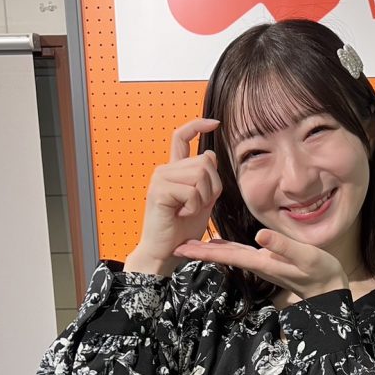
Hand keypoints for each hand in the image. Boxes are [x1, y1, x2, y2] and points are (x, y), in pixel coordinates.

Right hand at [125, 119, 221, 274]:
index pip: (182, 137)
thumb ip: (207, 180)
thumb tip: (210, 154)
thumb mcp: (202, 201)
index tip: (215, 122)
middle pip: (204, 161)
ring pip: (200, 175)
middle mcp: (165, 170)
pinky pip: (192, 191)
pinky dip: (194, 207)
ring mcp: (160, 178)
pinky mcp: (159, 191)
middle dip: (211, 186)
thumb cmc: (181, 230)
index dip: (198, 125)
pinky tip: (181, 215)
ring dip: (203, 198)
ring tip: (188, 210)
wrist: (164, 251)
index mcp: (173, 170)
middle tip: (197, 206)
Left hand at [174, 228, 349, 299]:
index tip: (182, 248)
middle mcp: (257, 263)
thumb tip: (259, 236)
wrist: (329, 289)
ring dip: (209, 251)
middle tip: (175, 246)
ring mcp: (262, 263)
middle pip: (222, 256)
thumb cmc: (320, 272)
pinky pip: (240, 253)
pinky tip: (218, 244)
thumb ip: (283, 246)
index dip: (203, 251)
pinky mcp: (268, 261)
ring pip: (229, 255)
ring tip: (190, 244)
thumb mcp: (305, 256)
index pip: (226, 255)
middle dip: (198, 252)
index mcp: (261, 261)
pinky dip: (225, 248)